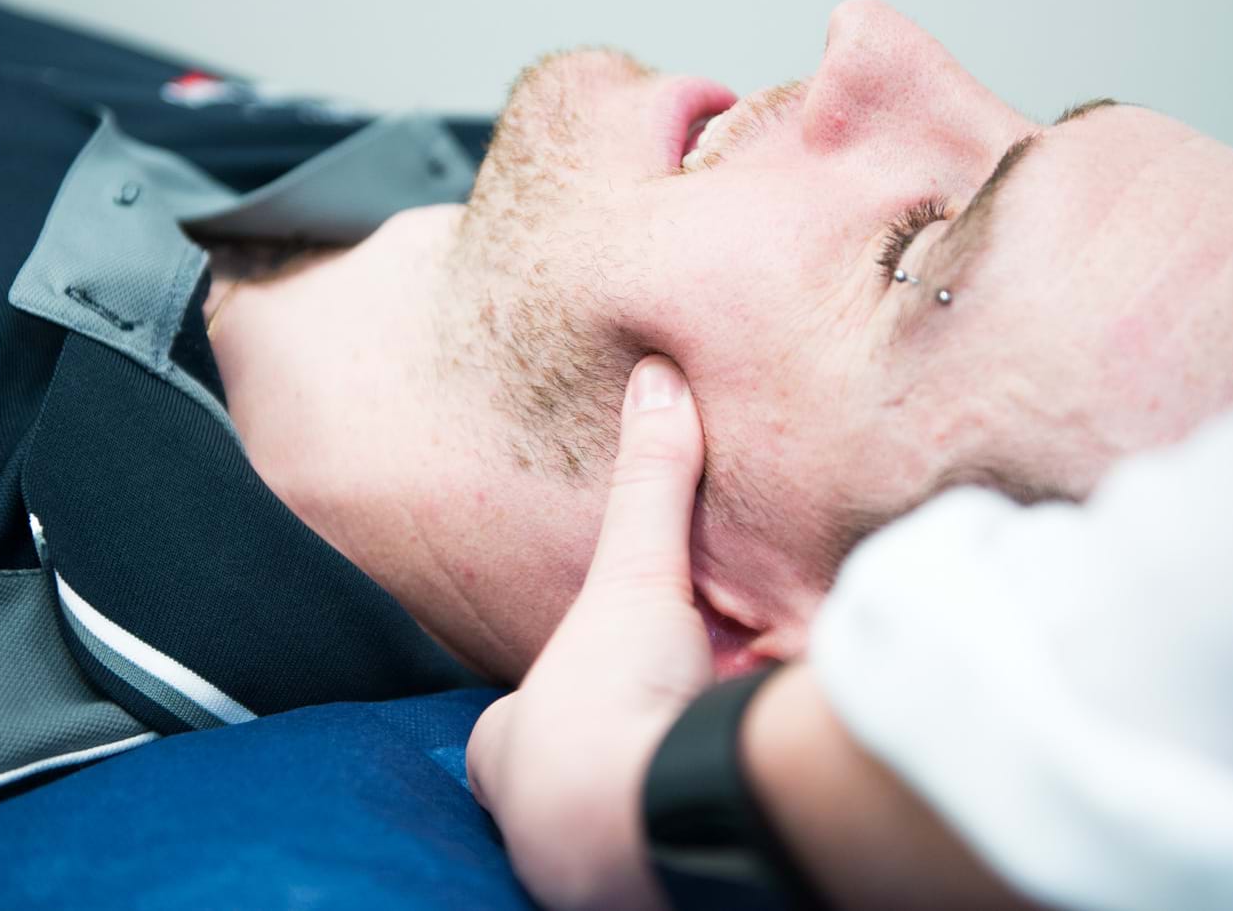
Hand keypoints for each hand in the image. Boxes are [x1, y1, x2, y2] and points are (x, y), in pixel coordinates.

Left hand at [468, 355, 712, 909]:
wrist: (662, 824)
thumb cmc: (618, 705)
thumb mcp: (638, 576)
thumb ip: (653, 482)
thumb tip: (655, 374)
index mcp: (508, 752)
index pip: (509, 735)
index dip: (546, 712)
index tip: (590, 690)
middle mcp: (536, 824)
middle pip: (563, 783)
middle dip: (599, 757)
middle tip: (649, 723)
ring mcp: (586, 875)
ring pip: (605, 833)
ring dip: (642, 801)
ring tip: (685, 767)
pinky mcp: (650, 898)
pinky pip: (660, 861)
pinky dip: (689, 833)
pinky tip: (724, 808)